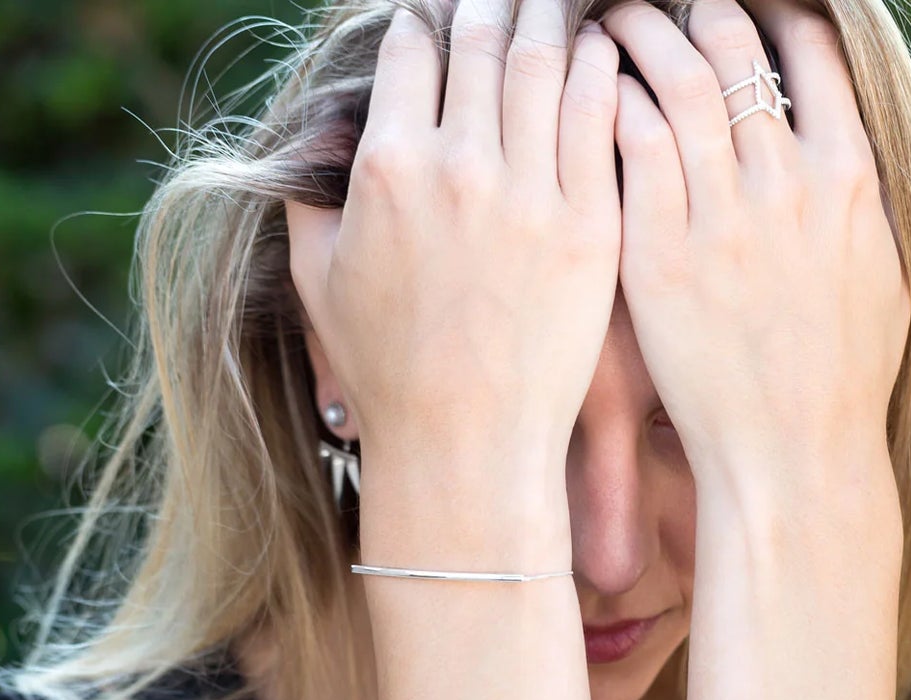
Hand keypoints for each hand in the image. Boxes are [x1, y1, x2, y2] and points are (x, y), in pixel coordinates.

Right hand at [284, 0, 622, 543]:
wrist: (467, 445)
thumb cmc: (389, 374)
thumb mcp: (319, 284)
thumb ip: (309, 202)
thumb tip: (314, 151)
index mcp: (387, 166)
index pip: (409, 50)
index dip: (425, 24)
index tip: (439, 22)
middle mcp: (458, 164)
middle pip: (479, 39)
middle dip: (491, 5)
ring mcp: (529, 192)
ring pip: (544, 61)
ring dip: (548, 18)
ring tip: (554, 7)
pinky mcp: (589, 225)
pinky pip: (598, 116)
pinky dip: (600, 69)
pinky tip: (602, 52)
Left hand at [600, 0, 910, 507]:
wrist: (790, 457)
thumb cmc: (842, 384)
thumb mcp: (886, 284)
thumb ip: (865, 209)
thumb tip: (848, 158)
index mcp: (848, 178)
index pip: (813, 51)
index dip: (776, 12)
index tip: (750, 7)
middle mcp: (785, 181)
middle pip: (734, 45)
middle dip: (698, 7)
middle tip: (669, 4)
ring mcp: (719, 215)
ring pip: (672, 78)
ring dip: (639, 33)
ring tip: (615, 20)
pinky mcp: (658, 253)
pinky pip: (627, 144)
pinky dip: (608, 101)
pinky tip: (593, 93)